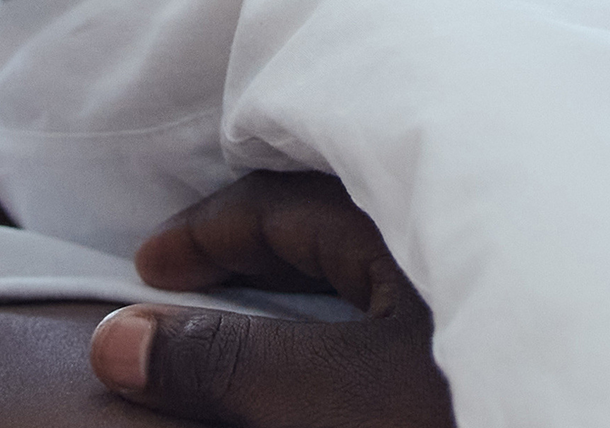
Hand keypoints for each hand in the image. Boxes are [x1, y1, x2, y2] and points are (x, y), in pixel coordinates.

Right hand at [94, 173, 452, 424]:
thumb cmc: (459, 409)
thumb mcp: (331, 393)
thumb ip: (227, 364)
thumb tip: (114, 338)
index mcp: (404, 211)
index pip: (274, 202)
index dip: (201, 235)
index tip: (146, 267)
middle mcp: (448, 220)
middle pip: (321, 213)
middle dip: (245, 246)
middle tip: (183, 283)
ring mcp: (476, 267)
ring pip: (367, 247)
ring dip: (300, 273)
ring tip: (250, 306)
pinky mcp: (495, 305)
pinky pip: (405, 279)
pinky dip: (347, 298)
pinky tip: (342, 327)